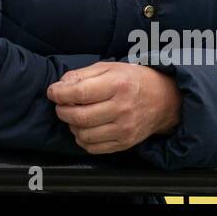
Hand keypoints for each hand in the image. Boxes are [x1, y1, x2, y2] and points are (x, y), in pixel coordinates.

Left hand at [46, 61, 181, 153]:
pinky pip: (93, 148)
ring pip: (84, 134)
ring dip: (71, 126)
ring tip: (74, 116)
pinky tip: (85, 128)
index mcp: (118, 85)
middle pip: (79, 116)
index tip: (53, 92)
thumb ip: (82, 75)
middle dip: (62, 111)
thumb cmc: (132, 80)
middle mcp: (122, 108)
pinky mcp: (124, 143)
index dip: (60, 94)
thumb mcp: (109, 68)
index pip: (80, 93)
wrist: (163, 100)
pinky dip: (82, 139)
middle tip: (61, 105)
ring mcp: (124, 129)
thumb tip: (60, 86)